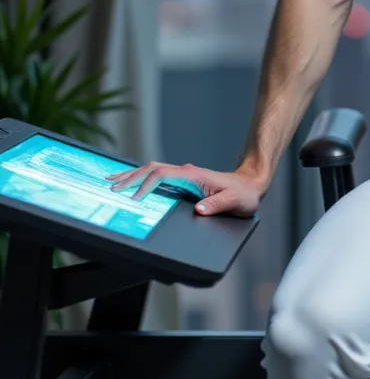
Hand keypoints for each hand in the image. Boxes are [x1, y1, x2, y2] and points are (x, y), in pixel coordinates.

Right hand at [104, 161, 265, 217]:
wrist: (251, 185)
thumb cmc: (243, 195)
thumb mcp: (234, 202)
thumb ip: (217, 206)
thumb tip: (198, 210)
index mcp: (193, 175)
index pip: (162, 174)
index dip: (146, 185)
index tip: (135, 198)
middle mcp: (186, 171)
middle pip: (151, 168)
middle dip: (130, 177)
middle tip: (110, 186)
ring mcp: (183, 174)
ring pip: (151, 169)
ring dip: (132, 175)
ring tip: (112, 180)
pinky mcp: (183, 179)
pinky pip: (157, 175)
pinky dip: (141, 177)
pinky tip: (131, 182)